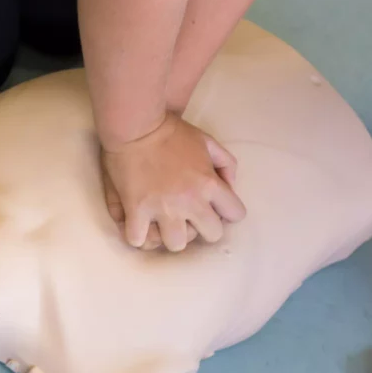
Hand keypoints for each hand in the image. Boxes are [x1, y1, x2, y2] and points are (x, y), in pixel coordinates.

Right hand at [101, 112, 245, 251]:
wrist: (135, 127)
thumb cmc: (171, 132)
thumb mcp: (208, 141)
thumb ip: (226, 164)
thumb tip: (230, 186)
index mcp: (209, 184)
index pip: (236, 215)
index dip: (226, 212)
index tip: (213, 207)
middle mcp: (189, 202)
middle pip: (211, 236)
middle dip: (202, 228)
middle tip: (188, 217)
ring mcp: (161, 209)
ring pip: (176, 245)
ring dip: (170, 236)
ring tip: (161, 225)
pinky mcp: (135, 211)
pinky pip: (138, 240)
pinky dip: (138, 236)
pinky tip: (138, 226)